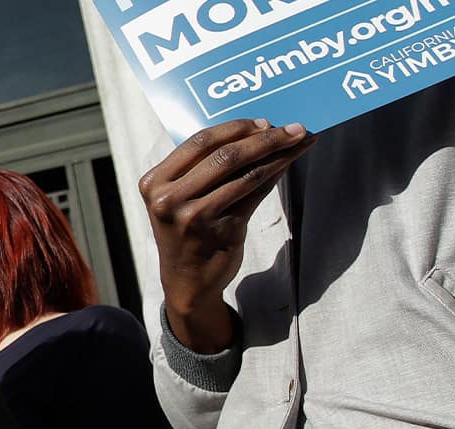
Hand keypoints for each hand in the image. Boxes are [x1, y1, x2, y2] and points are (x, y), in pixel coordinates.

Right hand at [139, 119, 315, 352]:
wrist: (186, 281)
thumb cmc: (186, 231)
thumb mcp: (179, 197)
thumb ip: (203, 167)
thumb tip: (256, 129)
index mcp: (153, 182)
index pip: (198, 141)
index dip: (236, 127)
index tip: (264, 120)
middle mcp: (169, 200)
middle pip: (225, 155)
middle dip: (265, 137)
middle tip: (294, 128)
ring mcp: (194, 218)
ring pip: (245, 174)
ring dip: (279, 154)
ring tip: (301, 142)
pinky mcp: (220, 232)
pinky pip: (255, 195)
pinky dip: (276, 176)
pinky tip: (289, 164)